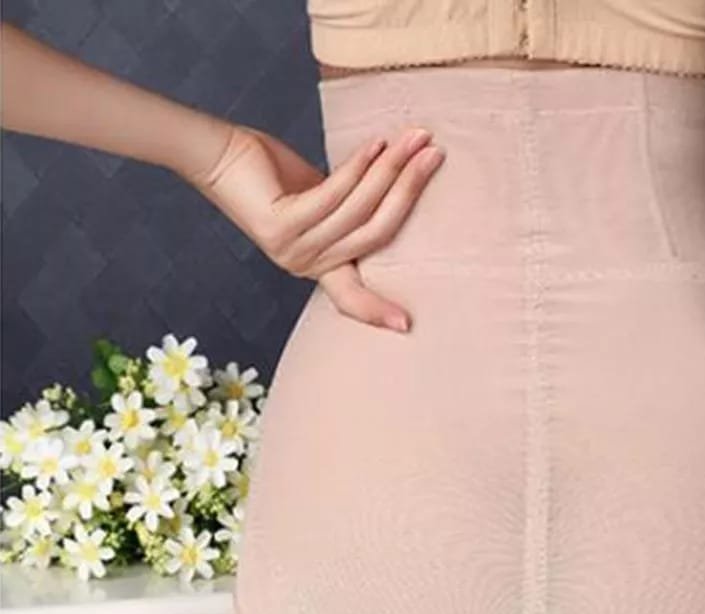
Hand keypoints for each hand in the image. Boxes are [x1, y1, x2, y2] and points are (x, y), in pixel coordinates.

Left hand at [181, 123, 445, 331]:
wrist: (214, 156)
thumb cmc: (267, 174)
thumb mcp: (317, 201)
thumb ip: (348, 211)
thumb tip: (393, 189)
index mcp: (315, 266)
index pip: (352, 293)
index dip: (378, 309)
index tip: (406, 325)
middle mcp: (304, 264)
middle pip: (374, 233)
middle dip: (408, 190)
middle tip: (434, 155)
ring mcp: (292, 248)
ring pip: (359, 210)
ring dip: (391, 170)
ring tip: (414, 139)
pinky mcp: (281, 224)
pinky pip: (334, 195)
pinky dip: (359, 168)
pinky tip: (376, 144)